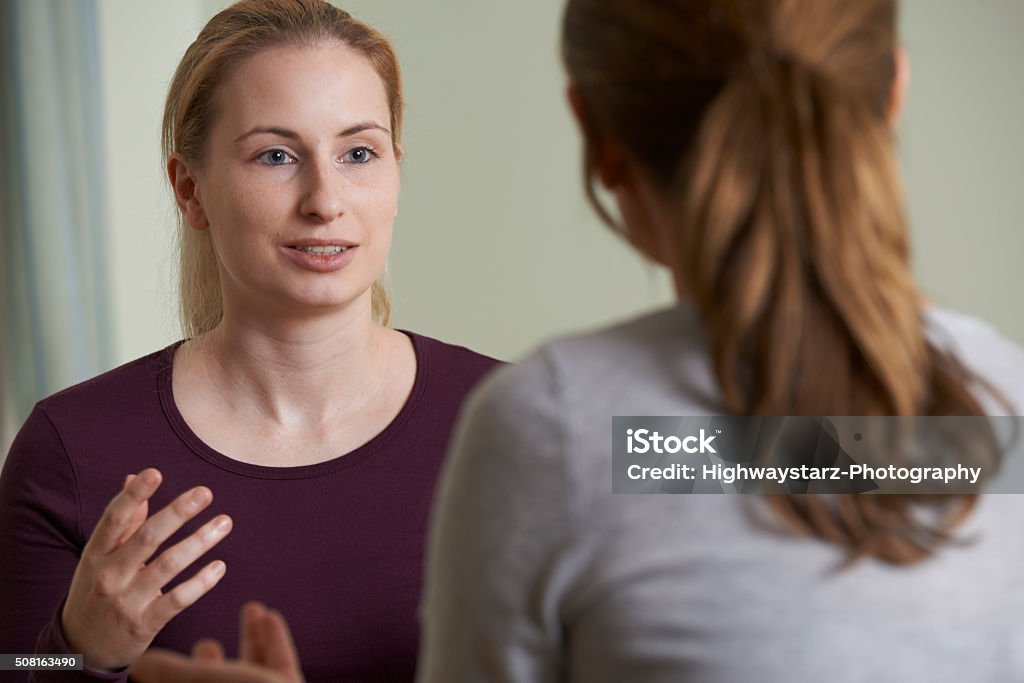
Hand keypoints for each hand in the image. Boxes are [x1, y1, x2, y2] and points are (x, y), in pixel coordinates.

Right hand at [61, 468, 232, 670]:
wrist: (81, 646)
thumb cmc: (97, 588)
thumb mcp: (100, 556)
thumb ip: (123, 520)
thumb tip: (132, 476)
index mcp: (97, 553)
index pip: (114, 519)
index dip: (133, 495)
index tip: (155, 472)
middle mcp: (109, 574)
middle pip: (147, 538)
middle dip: (177, 513)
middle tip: (205, 492)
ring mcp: (126, 600)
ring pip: (168, 565)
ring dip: (200, 541)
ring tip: (225, 522)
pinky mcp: (144, 623)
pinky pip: (178, 600)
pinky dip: (201, 582)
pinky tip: (220, 566)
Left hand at [130, 602, 304, 682]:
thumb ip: (170, 673)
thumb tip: (139, 664)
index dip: (170, 676)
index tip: (162, 657)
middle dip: (211, 661)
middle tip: (205, 643)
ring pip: (252, 670)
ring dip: (251, 637)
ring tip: (251, 608)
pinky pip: (279, 663)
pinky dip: (275, 639)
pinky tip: (271, 616)